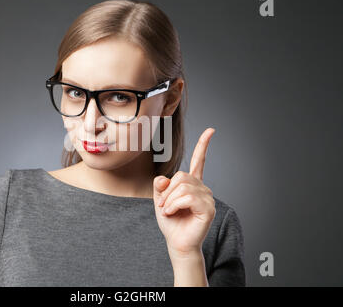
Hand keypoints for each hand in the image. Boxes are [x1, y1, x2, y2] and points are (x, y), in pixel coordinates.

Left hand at [152, 128, 215, 255]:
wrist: (176, 242)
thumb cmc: (170, 222)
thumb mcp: (160, 200)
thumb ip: (160, 186)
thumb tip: (163, 178)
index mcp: (192, 184)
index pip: (198, 161)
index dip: (203, 145)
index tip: (211, 130)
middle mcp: (202, 188)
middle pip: (181, 176)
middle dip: (167, 191)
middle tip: (163, 205)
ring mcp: (207, 198)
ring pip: (183, 187)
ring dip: (169, 200)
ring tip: (168, 211)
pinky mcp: (208, 208)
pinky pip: (187, 197)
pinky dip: (174, 205)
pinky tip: (173, 212)